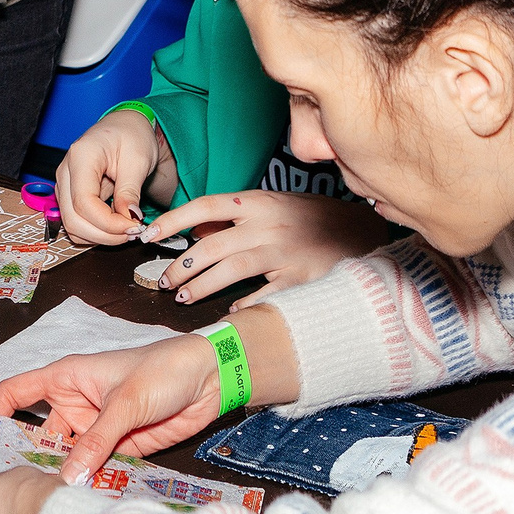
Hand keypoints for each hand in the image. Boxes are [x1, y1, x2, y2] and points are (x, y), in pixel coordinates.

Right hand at [0, 336, 223, 484]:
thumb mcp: (125, 404)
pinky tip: (86, 502)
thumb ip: (97, 442)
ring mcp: (97, 429)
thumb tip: (68, 479)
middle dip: (29, 458)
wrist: (209, 379)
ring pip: (69, 457)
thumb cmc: (162, 371)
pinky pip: (98, 469)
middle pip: (39, 434)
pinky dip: (92, 484)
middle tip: (18, 488)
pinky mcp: (120, 448)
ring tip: (52, 502)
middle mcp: (75, 405)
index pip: (16, 392)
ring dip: (64, 476)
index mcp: (65, 379)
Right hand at [58, 108, 161, 244]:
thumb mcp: (138, 159)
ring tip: (127, 230)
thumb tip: (129, 218)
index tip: (134, 226)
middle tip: (133, 232)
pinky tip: (116, 227)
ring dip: (100, 236)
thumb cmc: (131, 136)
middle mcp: (65, 171)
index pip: (84, 202)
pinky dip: (95, 232)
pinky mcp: (69, 195)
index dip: (108, 223)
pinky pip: (76, 223)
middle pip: (73, 218)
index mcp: (81, 156)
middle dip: (105, 234)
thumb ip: (130, 190)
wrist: (125, 128)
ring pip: (72, 225)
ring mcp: (64, 184)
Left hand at [146, 191, 393, 306]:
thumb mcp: (275, 206)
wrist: (366, 232)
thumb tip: (196, 229)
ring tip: (182, 298)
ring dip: (201, 287)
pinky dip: (244, 305)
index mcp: (259, 202)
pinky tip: (230, 311)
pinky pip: (264, 295)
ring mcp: (286, 252)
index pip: (205, 206)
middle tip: (163, 281)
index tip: (147, 234)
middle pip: (212, 246)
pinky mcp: (303, 278)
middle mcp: (269, 225)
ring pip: (231, 271)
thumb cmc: (314, 219)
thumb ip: (238, 217)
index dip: (173, 220)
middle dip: (181, 267)